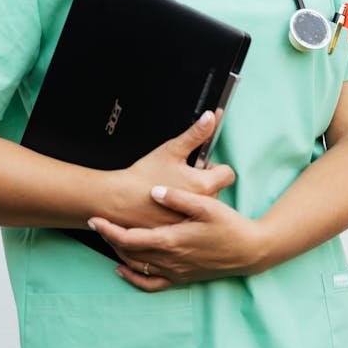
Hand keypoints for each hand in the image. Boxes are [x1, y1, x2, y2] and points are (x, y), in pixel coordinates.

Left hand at [89, 184, 262, 290]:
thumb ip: (179, 198)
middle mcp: (170, 259)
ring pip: (137, 266)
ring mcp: (175, 271)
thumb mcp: (207, 206)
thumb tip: (155, 191)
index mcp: (173, 240)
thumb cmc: (229, 226)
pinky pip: (151, 284)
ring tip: (107, 235)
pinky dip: (133, 278)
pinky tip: (123, 269)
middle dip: (109, 237)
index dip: (110, 230)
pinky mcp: (181, 278)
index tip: (94, 218)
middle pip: (129, 252)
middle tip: (96, 221)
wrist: (249, 252)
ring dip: (119, 252)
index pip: (131, 238)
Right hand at [108, 111, 234, 229]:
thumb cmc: (144, 175)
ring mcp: (190, 221)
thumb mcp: (172, 149)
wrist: (120, 200)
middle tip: (181, 175)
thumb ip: (195, 134)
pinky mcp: (179, 231)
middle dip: (202, 180)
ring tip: (172, 189)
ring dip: (193, 197)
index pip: (227, 174)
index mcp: (204, 185)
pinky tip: (168, 205)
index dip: (214, 166)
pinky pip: (189, 218)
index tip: (200, 164)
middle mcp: (201, 206)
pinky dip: (182, 211)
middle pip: (215, 189)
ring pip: (201, 204)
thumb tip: (211, 117)